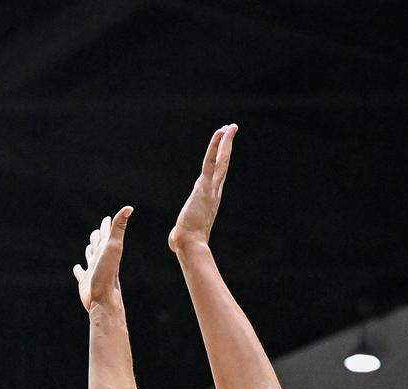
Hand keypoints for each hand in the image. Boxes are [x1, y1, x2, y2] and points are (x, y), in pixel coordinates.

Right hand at [73, 207, 131, 310]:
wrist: (103, 298)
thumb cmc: (108, 273)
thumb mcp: (113, 246)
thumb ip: (119, 227)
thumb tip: (129, 207)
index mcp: (107, 250)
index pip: (106, 234)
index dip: (107, 226)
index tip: (108, 219)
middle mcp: (100, 259)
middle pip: (98, 245)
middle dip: (98, 237)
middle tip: (98, 231)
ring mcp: (92, 270)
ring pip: (90, 257)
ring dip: (90, 251)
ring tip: (90, 247)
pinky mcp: (84, 281)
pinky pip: (80, 273)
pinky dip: (78, 270)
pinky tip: (77, 268)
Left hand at [169, 124, 236, 255]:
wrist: (189, 243)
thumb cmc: (185, 242)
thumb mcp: (182, 234)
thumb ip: (178, 233)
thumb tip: (174, 241)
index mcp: (210, 199)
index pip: (216, 176)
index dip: (220, 162)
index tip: (223, 150)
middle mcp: (215, 191)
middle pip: (223, 164)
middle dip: (227, 147)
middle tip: (232, 131)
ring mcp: (212, 188)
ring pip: (222, 160)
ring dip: (226, 142)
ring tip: (231, 126)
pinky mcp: (204, 185)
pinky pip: (211, 161)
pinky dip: (216, 145)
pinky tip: (221, 132)